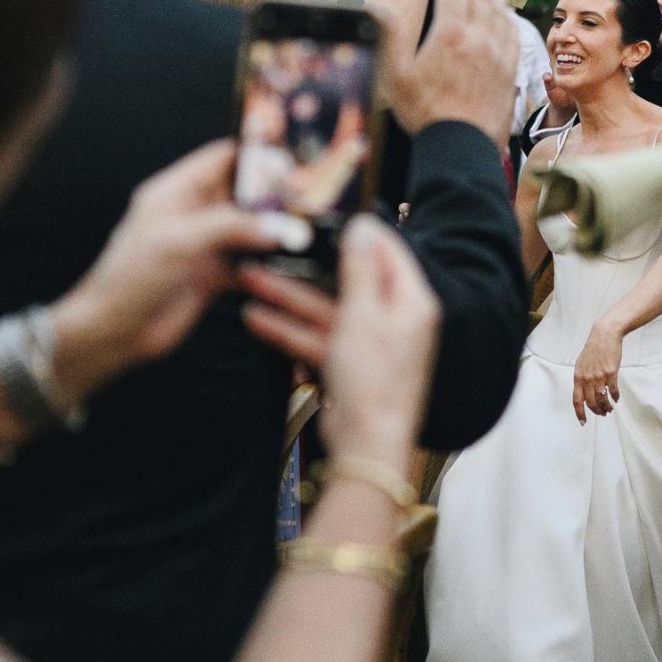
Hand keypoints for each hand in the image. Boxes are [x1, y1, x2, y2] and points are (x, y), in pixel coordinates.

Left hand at [52, 140, 287, 394]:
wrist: (114, 331)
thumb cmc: (131, 278)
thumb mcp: (180, 241)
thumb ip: (232, 227)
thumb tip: (279, 225)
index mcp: (177, 191)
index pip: (222, 158)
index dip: (255, 155)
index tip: (293, 159)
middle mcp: (194, 213)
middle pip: (243, 193)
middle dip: (275, 195)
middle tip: (313, 198)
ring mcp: (205, 245)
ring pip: (250, 229)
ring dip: (275, 231)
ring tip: (310, 230)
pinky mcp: (213, 275)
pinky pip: (249, 262)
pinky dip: (269, 264)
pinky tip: (293, 265)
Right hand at [241, 211, 439, 463]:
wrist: (367, 446)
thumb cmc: (376, 382)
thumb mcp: (363, 314)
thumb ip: (360, 269)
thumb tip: (364, 225)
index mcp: (411, 302)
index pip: (387, 252)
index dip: (357, 231)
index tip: (326, 216)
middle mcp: (394, 319)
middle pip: (348, 281)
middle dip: (307, 267)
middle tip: (275, 248)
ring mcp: (369, 344)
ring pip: (325, 310)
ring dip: (288, 297)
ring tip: (250, 279)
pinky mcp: (348, 365)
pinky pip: (317, 337)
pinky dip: (290, 330)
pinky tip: (256, 318)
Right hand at [383, 0, 518, 142]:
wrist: (462, 146)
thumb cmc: (424, 113)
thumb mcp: (395, 75)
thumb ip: (390, 38)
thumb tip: (379, 9)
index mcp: (450, 34)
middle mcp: (479, 37)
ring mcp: (498, 52)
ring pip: (499, 8)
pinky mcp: (510, 68)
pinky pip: (512, 31)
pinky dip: (507, 13)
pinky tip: (505, 9)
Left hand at [573, 318, 622, 421]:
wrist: (604, 336)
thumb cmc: (593, 349)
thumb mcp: (582, 364)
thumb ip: (582, 378)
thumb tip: (584, 392)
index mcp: (578, 377)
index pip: (577, 400)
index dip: (579, 413)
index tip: (583, 422)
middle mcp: (587, 378)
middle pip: (591, 402)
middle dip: (597, 411)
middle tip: (602, 414)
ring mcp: (599, 376)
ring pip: (602, 399)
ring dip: (606, 407)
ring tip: (609, 409)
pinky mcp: (611, 373)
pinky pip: (613, 391)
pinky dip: (615, 397)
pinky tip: (616, 399)